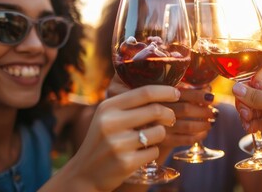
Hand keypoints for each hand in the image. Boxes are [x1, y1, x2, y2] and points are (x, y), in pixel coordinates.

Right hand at [54, 85, 178, 190]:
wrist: (85, 173)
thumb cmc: (103, 140)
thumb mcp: (108, 116)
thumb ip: (129, 103)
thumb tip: (162, 89)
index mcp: (108, 107)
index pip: (145, 92)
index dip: (166, 91)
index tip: (176, 93)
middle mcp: (111, 123)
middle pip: (156, 110)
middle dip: (169, 114)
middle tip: (171, 118)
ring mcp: (118, 144)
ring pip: (159, 132)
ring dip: (160, 135)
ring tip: (149, 139)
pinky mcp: (126, 162)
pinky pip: (155, 151)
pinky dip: (152, 152)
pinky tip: (140, 154)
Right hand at [160, 87, 215, 147]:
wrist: (144, 129)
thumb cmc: (163, 108)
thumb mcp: (171, 96)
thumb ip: (188, 91)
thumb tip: (208, 88)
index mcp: (161, 95)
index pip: (184, 93)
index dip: (199, 95)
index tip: (211, 97)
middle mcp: (159, 110)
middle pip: (187, 109)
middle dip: (204, 111)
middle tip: (214, 112)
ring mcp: (160, 127)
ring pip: (188, 126)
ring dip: (204, 124)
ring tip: (210, 123)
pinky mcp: (164, 141)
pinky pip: (186, 140)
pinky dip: (199, 137)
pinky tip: (203, 133)